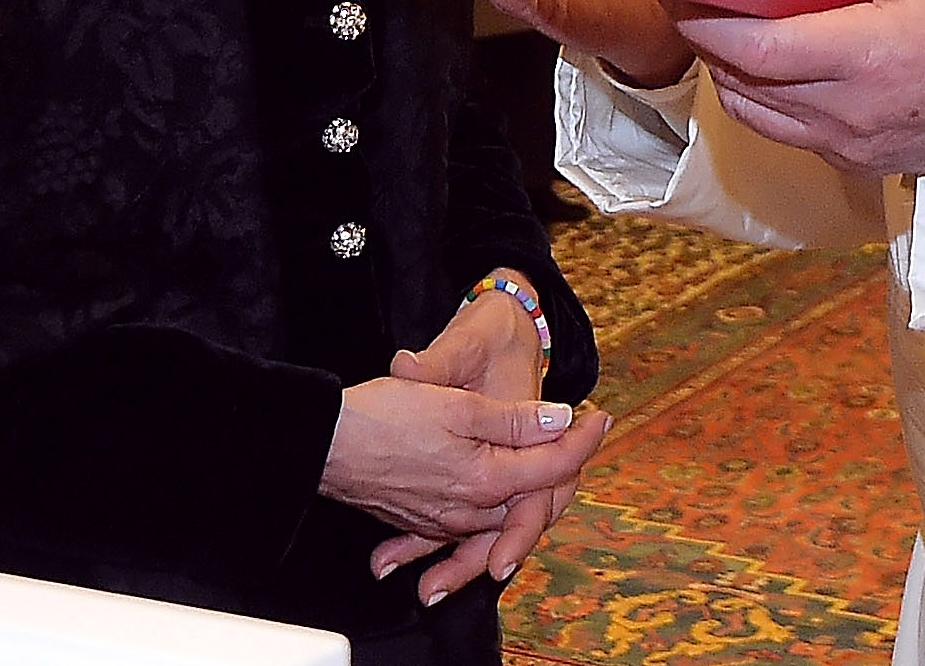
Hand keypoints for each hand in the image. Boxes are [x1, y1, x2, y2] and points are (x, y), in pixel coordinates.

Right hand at [372, 282, 576, 598]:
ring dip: (529, 492)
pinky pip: (468, 521)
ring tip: (553, 468)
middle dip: (563, 468)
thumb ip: (514, 419)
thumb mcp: (457, 404)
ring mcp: (443, 520)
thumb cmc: (385, 416)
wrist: (324, 442)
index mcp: (485, 479)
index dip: (582, 439)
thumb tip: (561, 420)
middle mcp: (468, 510)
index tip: (600, 416)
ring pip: (502, 511)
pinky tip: (493, 492)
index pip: (552, 466)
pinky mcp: (419, 519)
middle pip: (532, 496)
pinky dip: (491, 505)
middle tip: (584, 437)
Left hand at [676, 0, 924, 176]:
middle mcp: (855, 111)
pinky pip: (788, 133)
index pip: (760, 49)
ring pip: (757, 115)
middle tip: (690, 0)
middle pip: (746, 83)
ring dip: (729, 74)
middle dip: (707, 41)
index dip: (709, 22)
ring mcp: (854, 145)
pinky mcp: (858, 163)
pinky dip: (763, 100)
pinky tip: (771, 64)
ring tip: (725, 27)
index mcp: (871, 56)